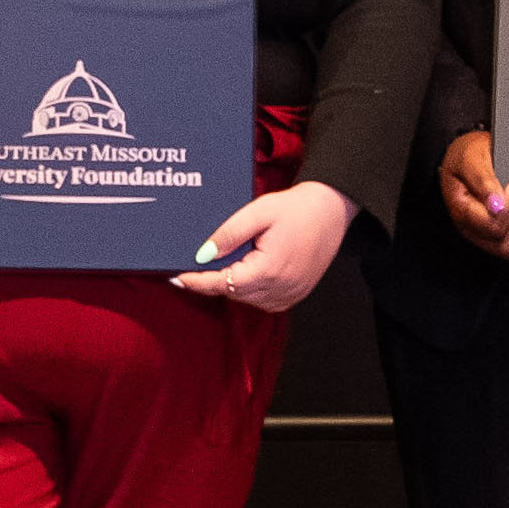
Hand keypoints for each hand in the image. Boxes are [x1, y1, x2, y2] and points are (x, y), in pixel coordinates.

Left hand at [176, 179, 354, 309]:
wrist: (332, 210)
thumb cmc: (296, 208)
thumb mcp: (258, 212)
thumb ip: (229, 234)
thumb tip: (203, 255)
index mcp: (269, 270)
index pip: (222, 284)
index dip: (196, 282)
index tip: (176, 277)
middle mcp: (280, 289)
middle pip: (232, 293)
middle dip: (211, 281)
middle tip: (192, 265)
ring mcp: (290, 295)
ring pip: (246, 298)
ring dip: (230, 284)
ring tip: (219, 264)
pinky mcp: (295, 294)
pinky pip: (262, 299)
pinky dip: (248, 288)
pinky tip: (244, 269)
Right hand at [438, 130, 508, 266]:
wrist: (472, 154)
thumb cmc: (468, 155)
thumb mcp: (469, 159)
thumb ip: (481, 181)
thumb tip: (497, 206)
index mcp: (463, 214)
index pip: (490, 226)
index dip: (508, 209)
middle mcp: (479, 232)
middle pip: (507, 247)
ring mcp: (495, 238)